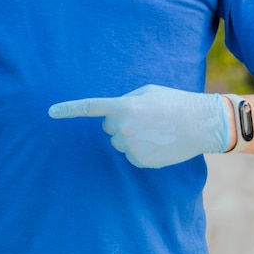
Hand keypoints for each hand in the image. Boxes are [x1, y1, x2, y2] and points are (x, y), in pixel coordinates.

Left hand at [48, 84, 229, 167]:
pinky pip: (132, 155)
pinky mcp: (140, 161)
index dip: (68, 109)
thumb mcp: (147, 92)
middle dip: (120, 123)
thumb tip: (110, 115)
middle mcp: (123, 128)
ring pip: (120, 142)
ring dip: (131, 137)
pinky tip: (159, 143)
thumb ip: (124, 101)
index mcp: (123, 107)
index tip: (50, 112)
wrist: (202, 124)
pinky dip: (142, 150)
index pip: (89, 107)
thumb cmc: (174, 103)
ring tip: (155, 130)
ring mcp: (131, 147)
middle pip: (108, 127)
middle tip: (145, 118)